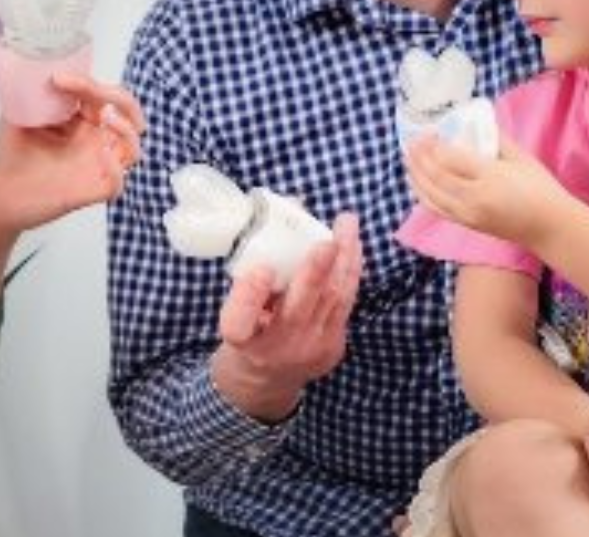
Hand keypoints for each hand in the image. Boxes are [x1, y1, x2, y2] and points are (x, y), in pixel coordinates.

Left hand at [0, 72, 143, 232]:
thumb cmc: (8, 156)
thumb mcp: (18, 115)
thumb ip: (32, 92)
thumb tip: (38, 64)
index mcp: (80, 122)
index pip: (98, 96)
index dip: (86, 82)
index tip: (57, 77)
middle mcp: (93, 142)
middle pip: (127, 115)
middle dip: (121, 99)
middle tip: (100, 93)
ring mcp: (94, 167)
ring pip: (131, 148)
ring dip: (127, 130)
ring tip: (107, 119)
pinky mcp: (90, 192)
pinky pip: (116, 184)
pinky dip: (116, 169)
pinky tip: (103, 156)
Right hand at [210, 213, 360, 421]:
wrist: (266, 379)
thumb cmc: (248, 331)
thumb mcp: (236, 307)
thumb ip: (252, 274)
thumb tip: (290, 210)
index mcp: (241, 341)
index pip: (238, 324)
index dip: (249, 295)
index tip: (261, 269)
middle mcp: (275, 349)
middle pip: (297, 311)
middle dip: (315, 273)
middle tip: (326, 241)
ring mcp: (309, 351)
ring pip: (332, 302)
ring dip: (344, 260)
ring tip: (347, 226)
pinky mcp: (334, 348)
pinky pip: (345, 304)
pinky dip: (349, 271)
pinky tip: (353, 246)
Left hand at [404, 135, 568, 246]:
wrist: (549, 228)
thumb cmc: (541, 189)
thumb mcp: (522, 158)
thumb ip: (497, 140)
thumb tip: (477, 122)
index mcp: (491, 177)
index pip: (452, 159)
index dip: (435, 145)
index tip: (429, 131)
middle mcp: (475, 198)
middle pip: (436, 176)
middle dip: (420, 157)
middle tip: (412, 140)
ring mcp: (468, 214)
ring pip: (431, 194)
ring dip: (416, 175)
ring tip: (408, 157)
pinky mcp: (467, 225)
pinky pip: (436, 209)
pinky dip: (422, 194)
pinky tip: (417, 182)